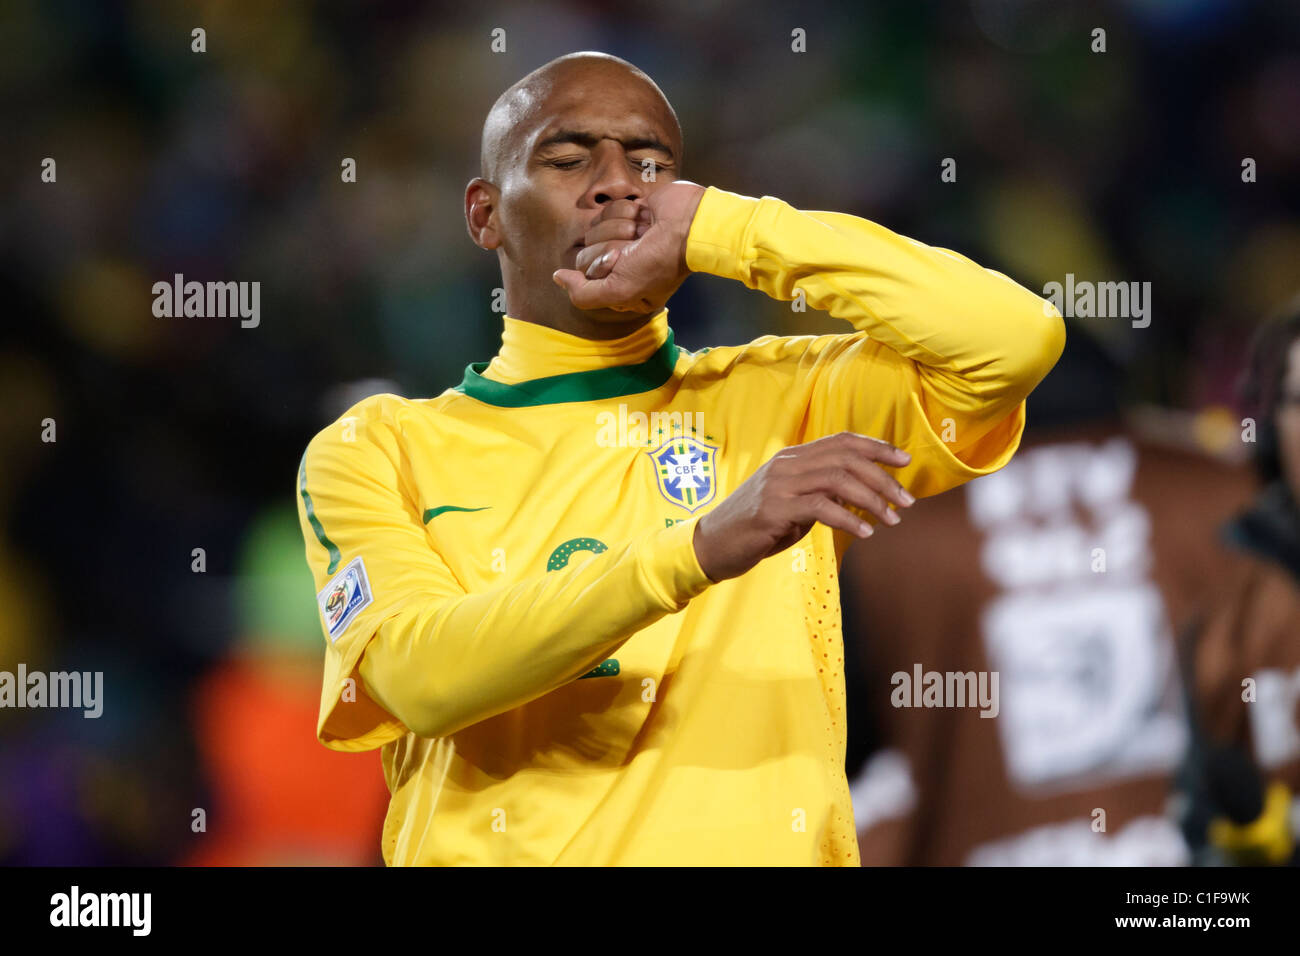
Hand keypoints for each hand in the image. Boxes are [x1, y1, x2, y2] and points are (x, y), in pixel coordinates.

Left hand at [553, 180, 705, 311]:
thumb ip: (584, 294)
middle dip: (610, 248)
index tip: (623, 265)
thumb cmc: (661, 260)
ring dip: (620, 228)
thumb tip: (558, 279)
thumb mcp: (621, 290)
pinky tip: (643, 217)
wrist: (691, 223)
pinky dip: (625, 211)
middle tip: (634, 248)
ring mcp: (624, 240)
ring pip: (594, 231)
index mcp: (623, 291)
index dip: (602, 269)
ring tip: (642, 232)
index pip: (588, 279)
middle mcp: (622, 267)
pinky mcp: (627, 214)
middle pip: (588, 255)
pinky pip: (605, 210)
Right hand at [691, 432, 914, 581]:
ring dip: (872, 500)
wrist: (712, 545)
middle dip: (883, 478)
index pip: (841, 441)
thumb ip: (821, 495)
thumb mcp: (793, 505)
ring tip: (893, 520)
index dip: (876, 447)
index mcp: (793, 458)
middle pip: (846, 458)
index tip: (905, 460)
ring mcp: (779, 485)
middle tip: (908, 501)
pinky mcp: (773, 509)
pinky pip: (821, 507)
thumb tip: (860, 496)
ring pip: (838, 479)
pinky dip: (849, 519)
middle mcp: (787, 465)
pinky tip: (865, 532)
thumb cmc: (756, 528)